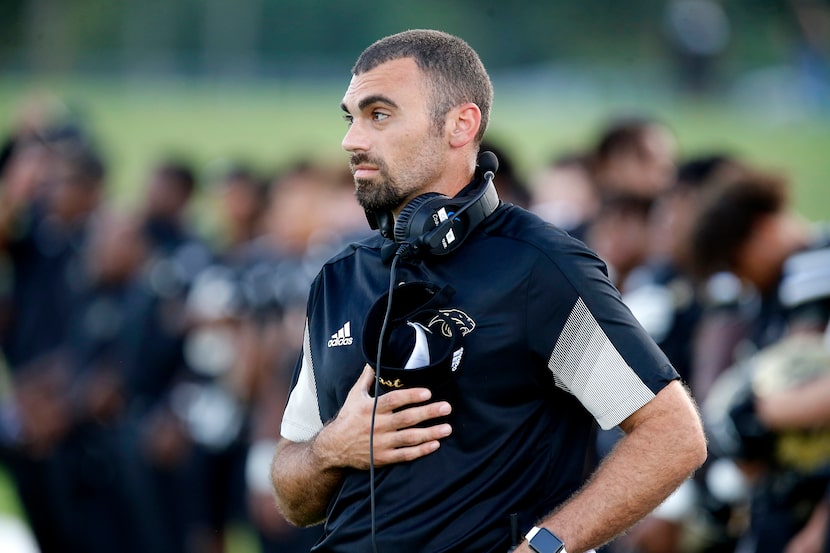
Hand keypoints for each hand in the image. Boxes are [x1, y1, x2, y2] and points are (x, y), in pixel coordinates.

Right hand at [318, 364, 451, 468]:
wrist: (333, 447)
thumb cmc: (347, 418)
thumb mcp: (354, 395)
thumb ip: (366, 378)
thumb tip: (373, 360)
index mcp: (371, 408)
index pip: (394, 400)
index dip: (411, 396)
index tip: (427, 392)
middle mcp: (377, 426)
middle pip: (406, 418)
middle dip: (428, 413)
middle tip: (446, 408)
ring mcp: (381, 443)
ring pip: (409, 438)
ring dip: (430, 433)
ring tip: (447, 428)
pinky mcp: (383, 458)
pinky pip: (405, 455)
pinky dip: (420, 450)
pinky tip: (435, 444)